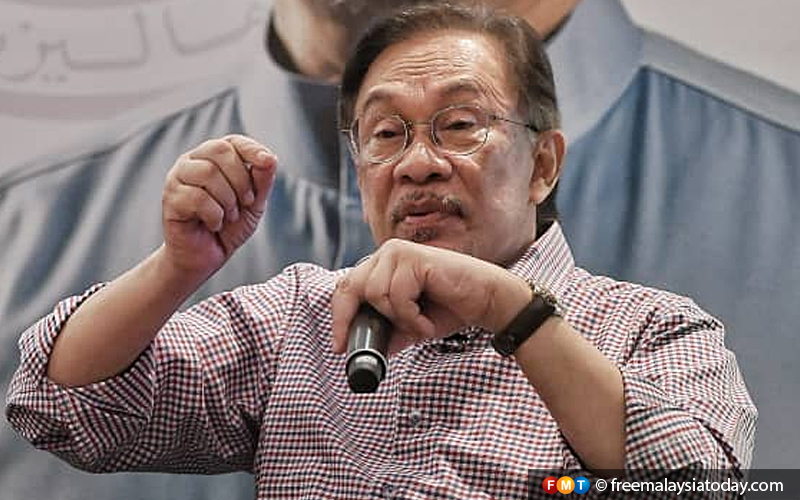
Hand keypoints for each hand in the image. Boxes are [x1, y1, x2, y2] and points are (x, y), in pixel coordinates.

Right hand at [161, 134, 276, 277]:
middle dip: (241, 179)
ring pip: (207, 172)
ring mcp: (178, 178)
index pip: (233, 141)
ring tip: (229, 216)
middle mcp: (193, 162)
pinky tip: (213, 224)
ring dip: (228, 199)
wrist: (206, 257)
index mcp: (214, 158)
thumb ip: (262, 180)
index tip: (268, 162)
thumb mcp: (254, 204)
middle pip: (219, 150)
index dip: (252, 149)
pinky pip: (197, 198)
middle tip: (246, 202)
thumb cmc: (229, 227)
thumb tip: (270, 158)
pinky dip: (214, 215)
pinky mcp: (170, 198)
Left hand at [331, 239, 532, 354]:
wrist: (485, 301)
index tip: (339, 347)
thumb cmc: (451, 308)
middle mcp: (388, 254)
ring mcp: (400, 253)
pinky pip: (397, 297)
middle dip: (352, 320)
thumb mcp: (411, 325)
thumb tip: (363, 350)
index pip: (347, 287)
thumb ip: (388, 332)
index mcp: (383, 265)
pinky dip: (412, 317)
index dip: (339, 317)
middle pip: (351, 287)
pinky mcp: (414, 259)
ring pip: (376, 295)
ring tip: (420, 322)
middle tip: (363, 346)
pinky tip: (428, 319)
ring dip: (399, 319)